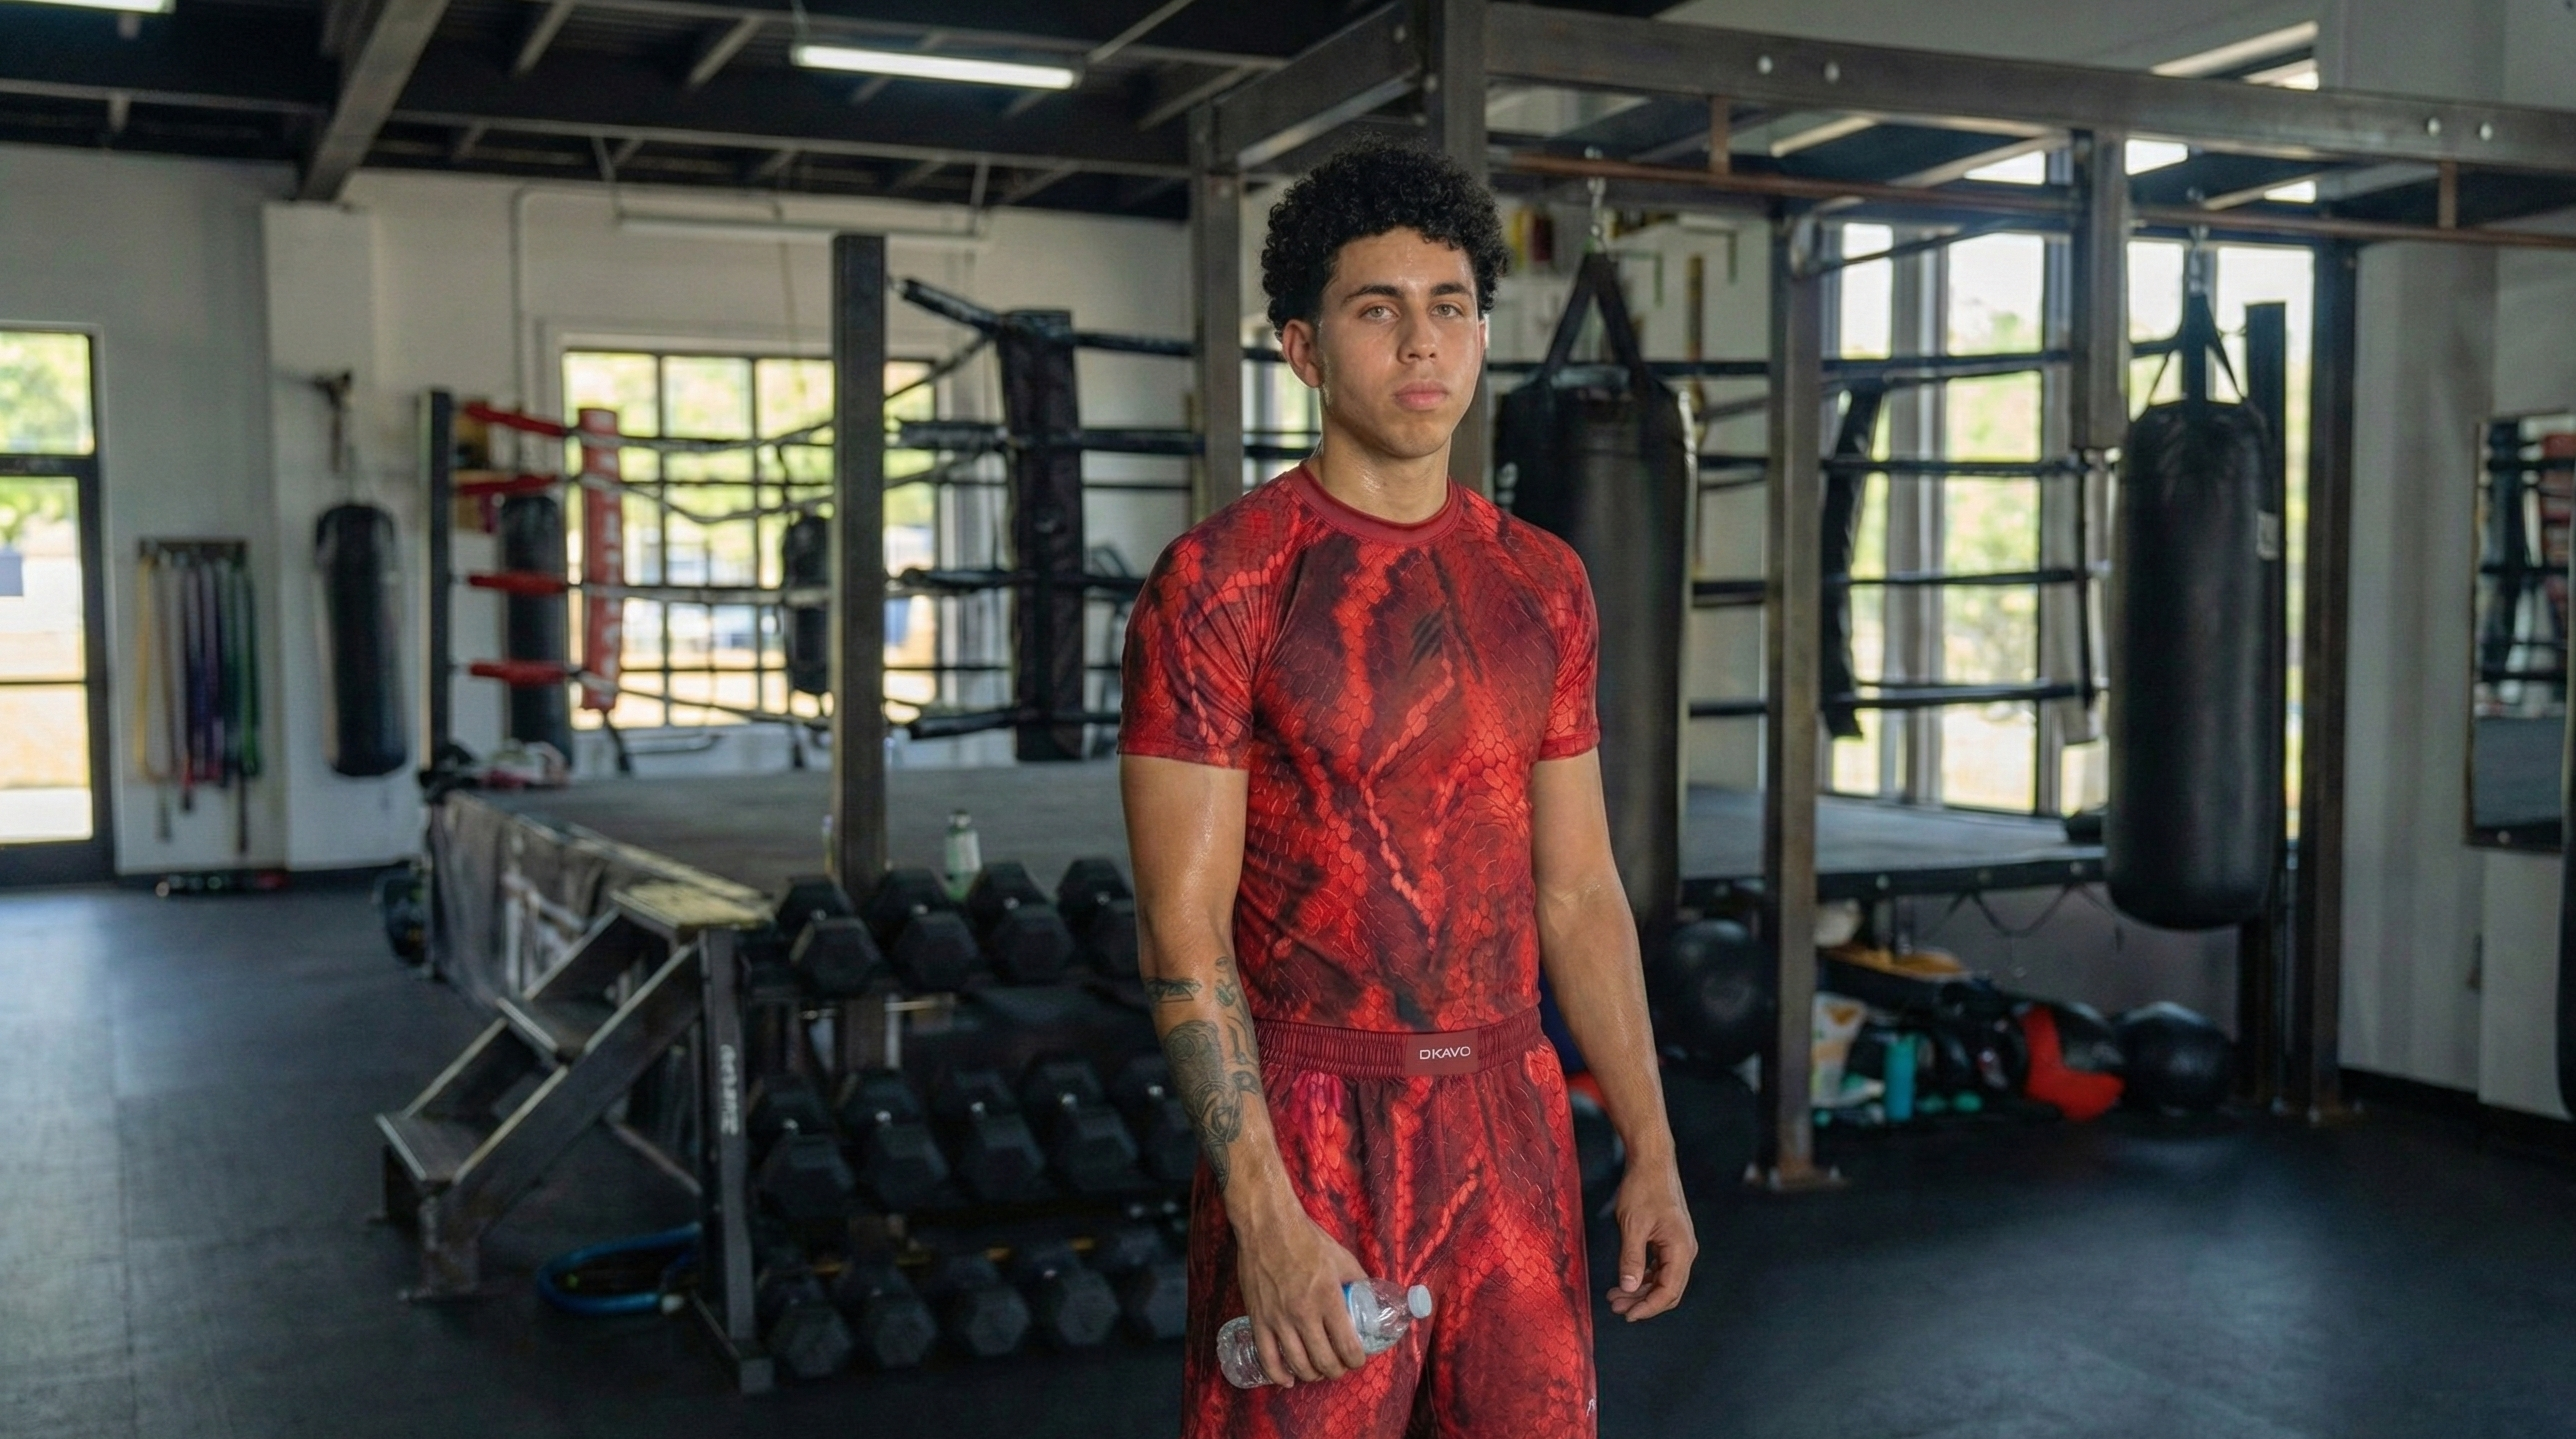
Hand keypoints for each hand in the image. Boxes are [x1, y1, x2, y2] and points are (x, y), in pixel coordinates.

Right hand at [1235, 1207, 1370, 1386]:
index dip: (1357, 1361)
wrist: (1267, 1226)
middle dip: (1337, 1370)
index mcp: (1329, 1299)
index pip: (1348, 1347)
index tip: (1358, 1359)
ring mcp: (1278, 1319)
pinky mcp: (1258, 1319)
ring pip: (1298, 1364)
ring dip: (1312, 1374)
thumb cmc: (1307, 1239)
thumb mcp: (1342, 1257)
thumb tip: (1371, 1298)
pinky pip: (1267, 1357)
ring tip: (1318, 1370)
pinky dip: (1278, 1375)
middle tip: (1340, 1366)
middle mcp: (1304, 1314)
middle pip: (1324, 1361)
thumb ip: (1358, 1281)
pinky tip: (1288, 1379)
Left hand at [1605, 1155, 1694, 1320]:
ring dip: (1641, 1290)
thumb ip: (1631, 1258)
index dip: (1648, 1308)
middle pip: (1668, 1289)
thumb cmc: (1643, 1188)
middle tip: (1615, 1306)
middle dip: (1642, 1302)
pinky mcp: (1670, 1239)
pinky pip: (1660, 1267)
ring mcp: (1679, 1245)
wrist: (1651, 1161)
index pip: (1668, 1291)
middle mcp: (1685, 1250)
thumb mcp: (1632, 1225)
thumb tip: (1628, 1289)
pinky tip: (1626, 1280)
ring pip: (1663, 1279)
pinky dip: (1644, 1276)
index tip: (1626, 1315)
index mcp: (1681, 1249)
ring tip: (1615, 1296)